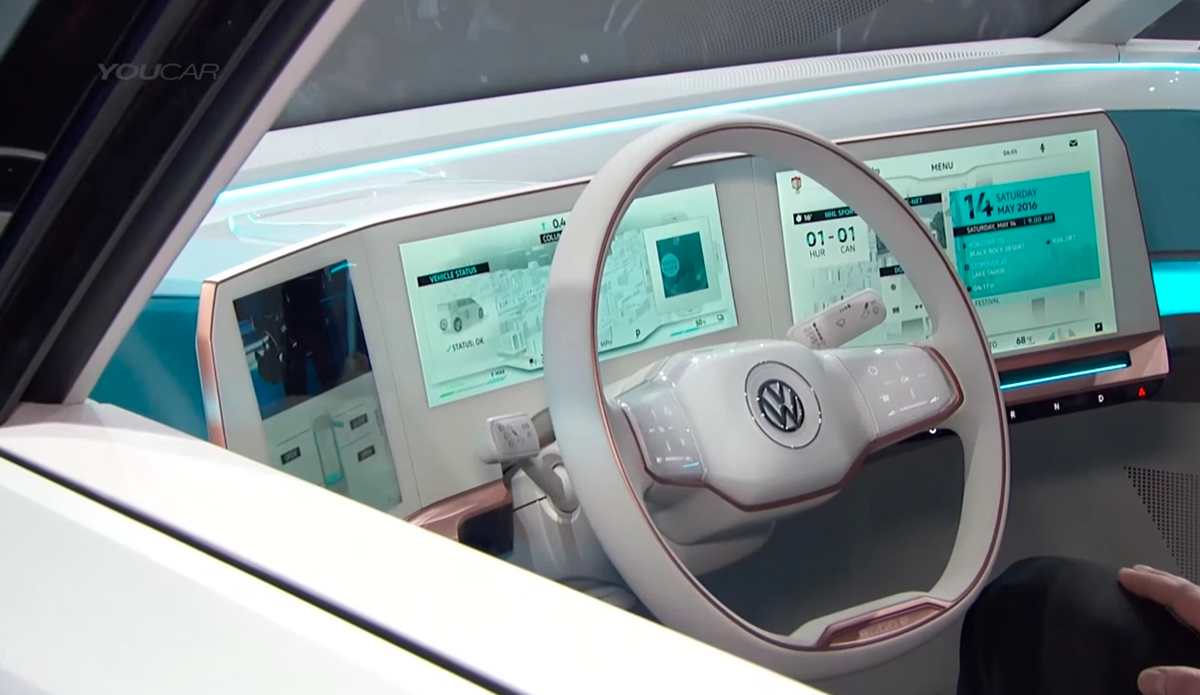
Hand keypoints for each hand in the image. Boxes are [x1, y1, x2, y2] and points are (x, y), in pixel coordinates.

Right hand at [1120, 565, 1199, 694]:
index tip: (1126, 575)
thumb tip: (1146, 680)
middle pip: (1194, 593)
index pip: (1182, 595)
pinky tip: (1192, 627)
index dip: (1152, 584)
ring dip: (1180, 597)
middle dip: (1164, 581)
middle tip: (1139, 573)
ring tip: (1161, 594)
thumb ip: (1186, 683)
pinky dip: (1195, 614)